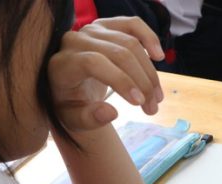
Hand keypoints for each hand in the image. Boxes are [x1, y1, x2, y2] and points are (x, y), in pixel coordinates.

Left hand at [48, 17, 164, 131]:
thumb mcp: (74, 119)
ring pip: (131, 43)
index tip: (139, 102)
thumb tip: (111, 113)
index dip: (120, 80)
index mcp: (63, 64)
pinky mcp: (108, 25)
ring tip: (157, 97)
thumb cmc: (72, 104)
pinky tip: (159, 57)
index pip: (94, 63)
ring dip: (150, 72)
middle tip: (152, 108)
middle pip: (118, 54)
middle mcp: (75, 41)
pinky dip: (150, 38)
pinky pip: (133, 24)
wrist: (71, 86)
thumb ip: (88, 119)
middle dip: (142, 82)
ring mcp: (92, 30)